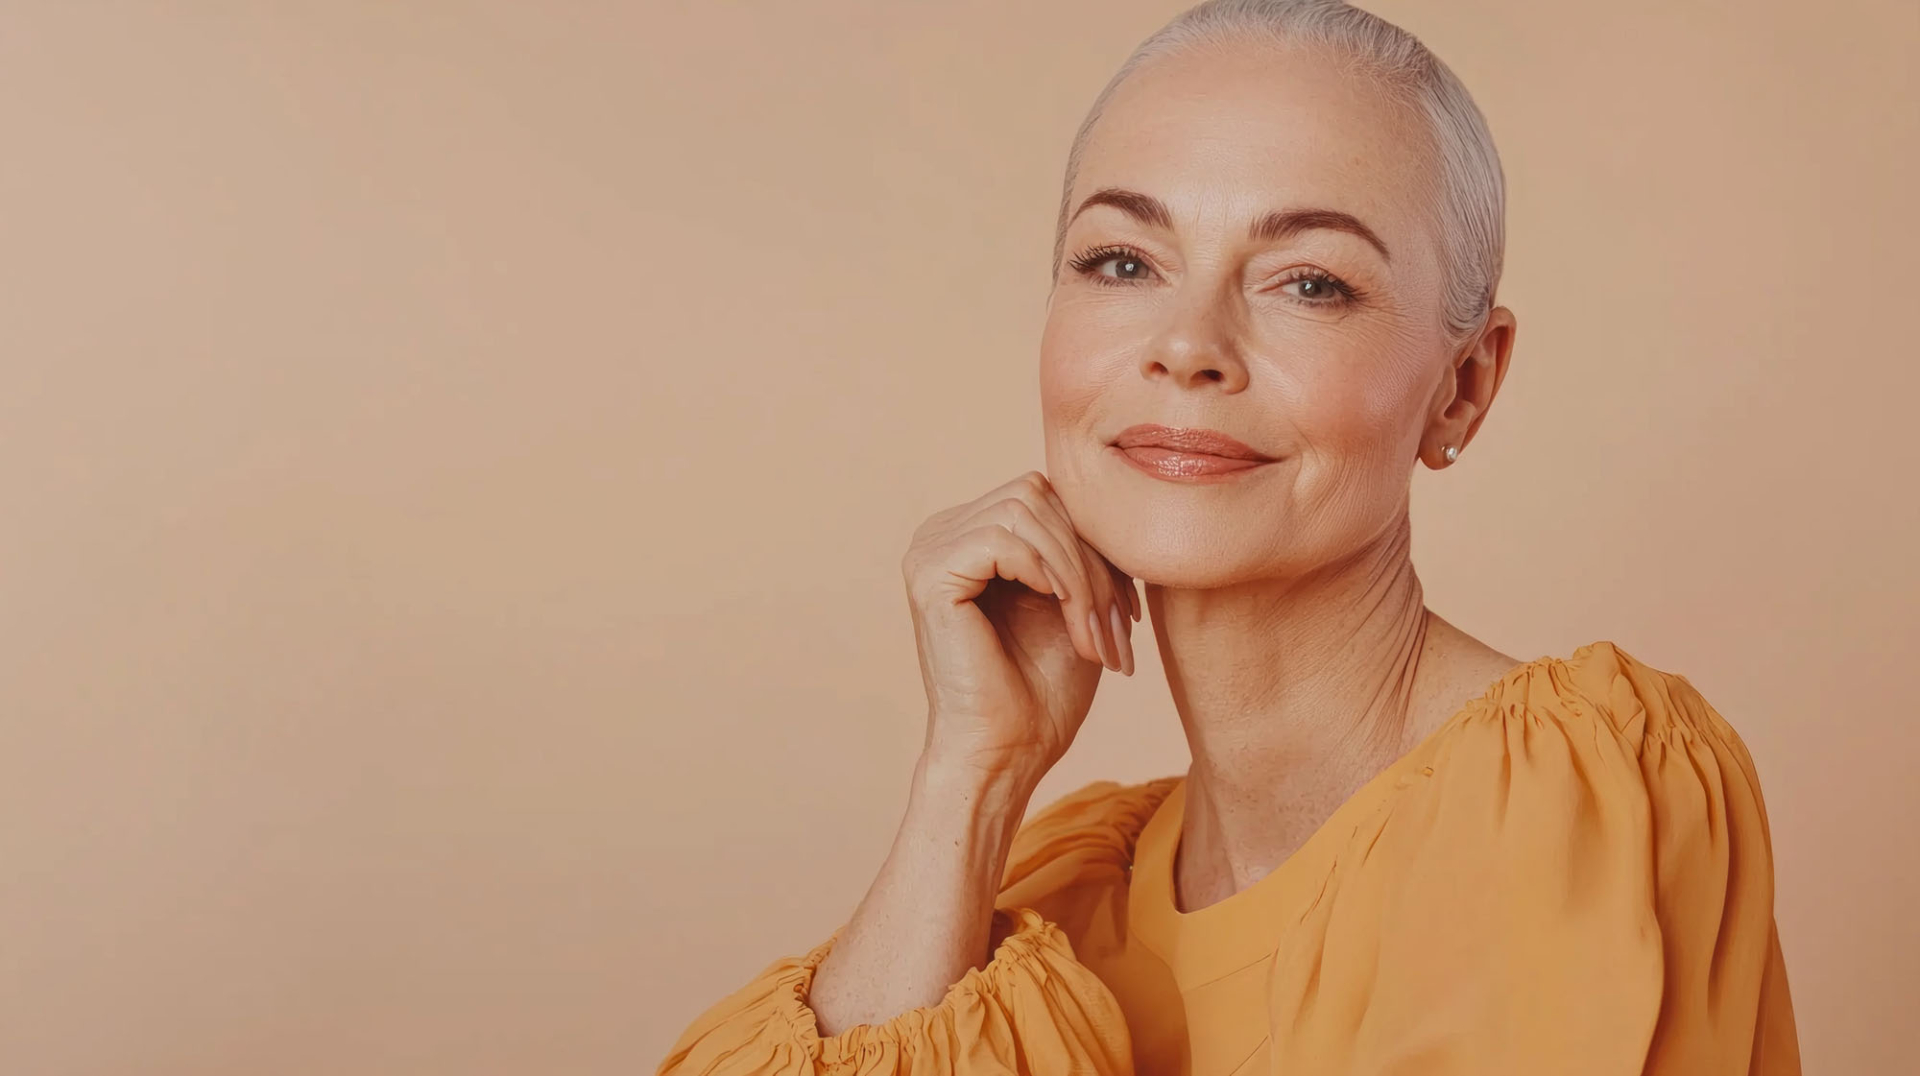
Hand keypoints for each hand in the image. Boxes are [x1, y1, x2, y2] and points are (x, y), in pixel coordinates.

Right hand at [900, 470, 1139, 786]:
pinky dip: (1050, 572)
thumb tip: (1116, 496)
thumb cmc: (1042, 691)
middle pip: (1038, 494)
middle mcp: (942, 534)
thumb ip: (1080, 545)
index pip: (1046, 496)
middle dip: (1091, 557)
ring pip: (1027, 510)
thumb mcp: (1076, 601)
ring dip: (1077, 570)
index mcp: (971, 536)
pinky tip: (1061, 614)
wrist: (1009, 754)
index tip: (1128, 608)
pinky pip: (1003, 536)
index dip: (1095, 542)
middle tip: (1117, 624)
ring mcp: (929, 550)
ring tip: (1094, 631)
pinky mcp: (929, 573)